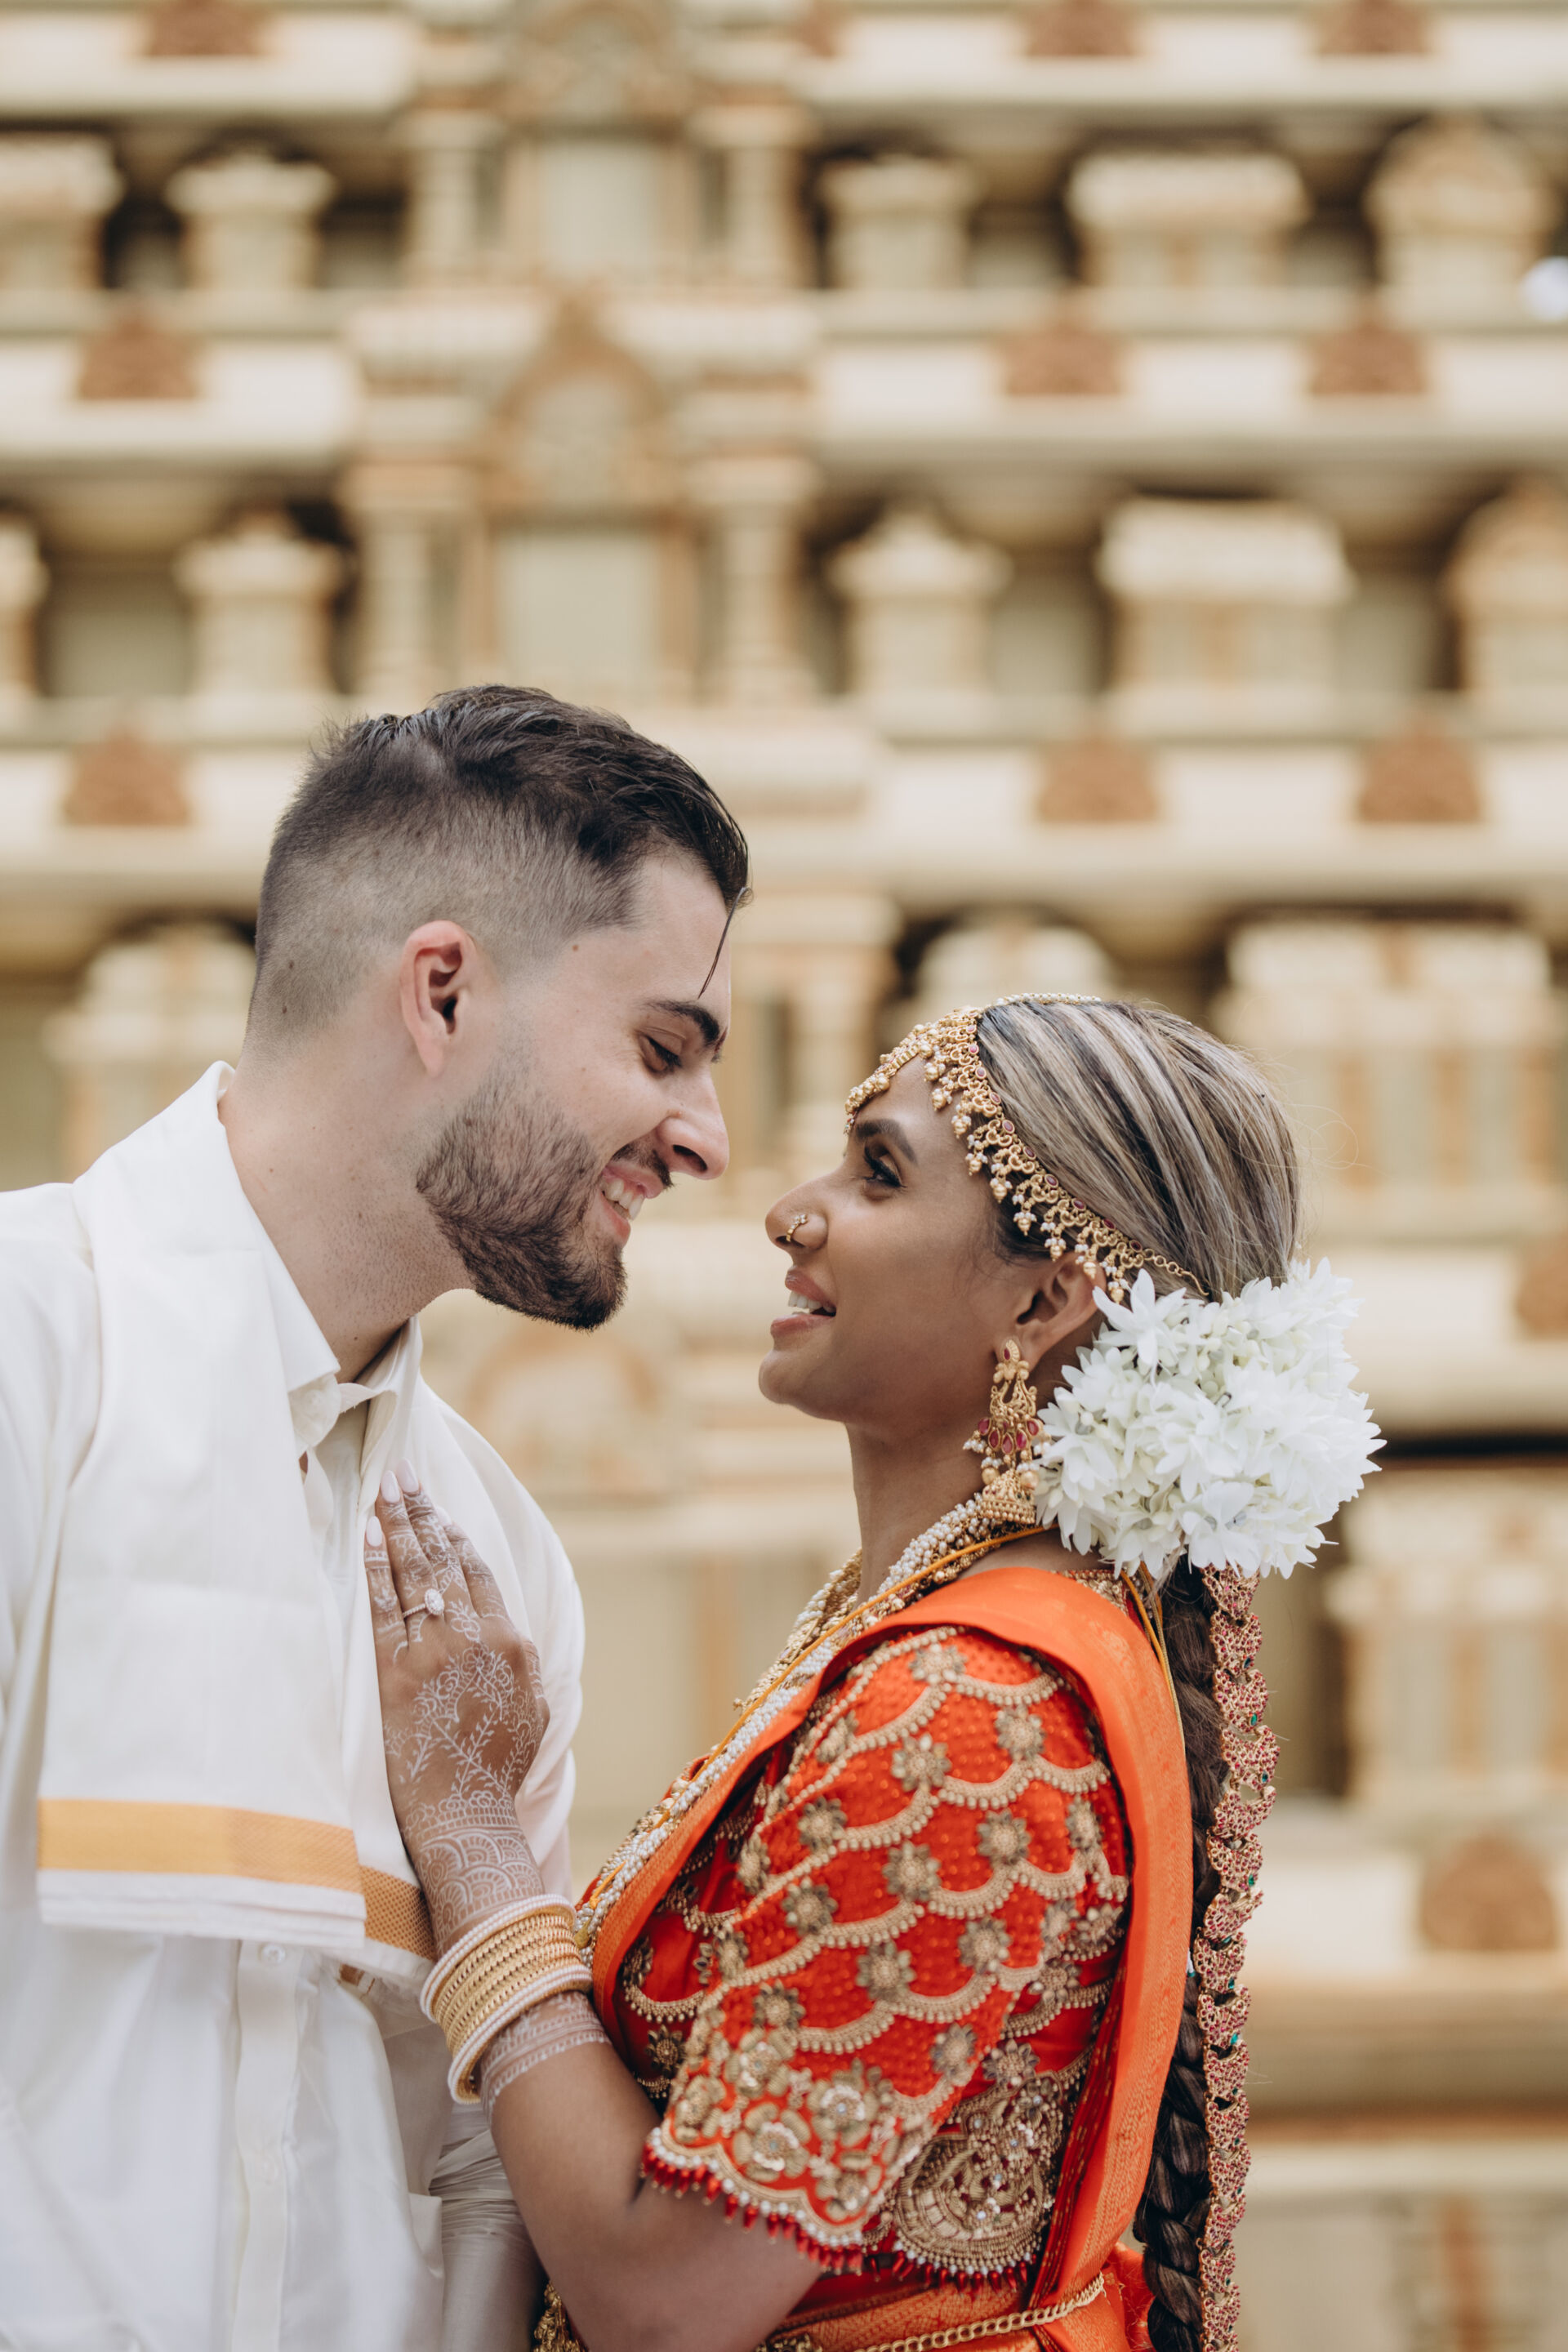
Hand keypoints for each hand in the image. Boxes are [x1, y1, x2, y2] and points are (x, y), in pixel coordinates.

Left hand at [366, 1463, 550, 1950]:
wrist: (465, 1816)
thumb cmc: (500, 1772)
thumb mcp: (534, 1712)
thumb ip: (523, 1666)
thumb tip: (511, 1637)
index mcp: (513, 1644)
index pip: (479, 1572)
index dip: (455, 1535)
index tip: (438, 1508)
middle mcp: (476, 1638)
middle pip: (444, 1559)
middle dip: (420, 1511)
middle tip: (402, 1470)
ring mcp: (435, 1653)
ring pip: (414, 1572)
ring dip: (397, 1524)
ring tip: (385, 1485)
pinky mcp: (396, 1673)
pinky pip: (382, 1606)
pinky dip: (374, 1566)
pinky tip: (365, 1534)